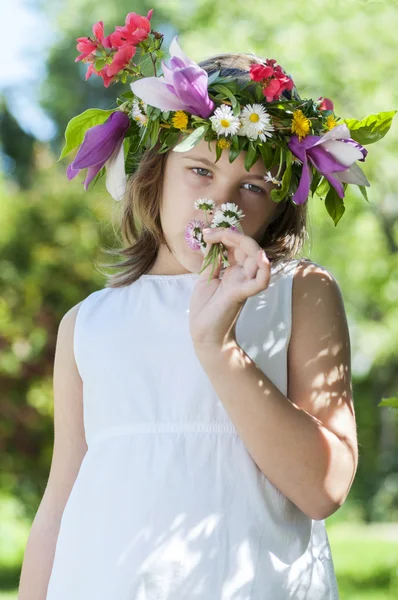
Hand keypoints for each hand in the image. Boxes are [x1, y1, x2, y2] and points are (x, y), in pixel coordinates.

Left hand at [189, 227, 270, 350]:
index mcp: (234, 270)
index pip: (238, 244)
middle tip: (209, 234)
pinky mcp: (242, 294)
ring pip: (257, 259)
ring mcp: (244, 284)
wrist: (204, 333)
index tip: (206, 233)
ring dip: (246, 243)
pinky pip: (259, 283)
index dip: (224, 234)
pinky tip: (261, 258)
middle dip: (230, 234)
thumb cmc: (206, 308)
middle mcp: (243, 275)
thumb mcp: (206, 278)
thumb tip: (211, 240)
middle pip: (248, 247)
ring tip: (226, 236)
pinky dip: (264, 271)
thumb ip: (212, 260)